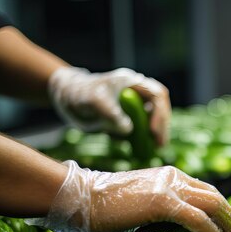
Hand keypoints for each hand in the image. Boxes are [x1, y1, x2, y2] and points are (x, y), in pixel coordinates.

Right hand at [27, 161, 230, 231]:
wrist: (75, 200)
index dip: (223, 212)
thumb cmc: (99, 214)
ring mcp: (169, 187)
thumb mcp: (138, 217)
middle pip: (216, 197)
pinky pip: (198, 220)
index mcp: (169, 178)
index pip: (206, 193)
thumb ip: (159, 225)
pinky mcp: (163, 202)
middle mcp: (174, 178)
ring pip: (214, 206)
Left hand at [47, 67, 170, 145]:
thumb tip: (128, 130)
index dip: (160, 112)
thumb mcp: (93, 101)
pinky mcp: (130, 116)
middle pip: (160, 107)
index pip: (157, 95)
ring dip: (156, 133)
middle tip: (160, 144)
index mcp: (132, 83)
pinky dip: (144, 137)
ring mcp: (135, 104)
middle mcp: (138, 93)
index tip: (153, 130)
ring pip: (153, 118)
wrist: (68, 96)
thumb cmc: (80, 93)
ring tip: (155, 148)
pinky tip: (142, 148)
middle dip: (162, 126)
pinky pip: (142, 127)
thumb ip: (110, 113)